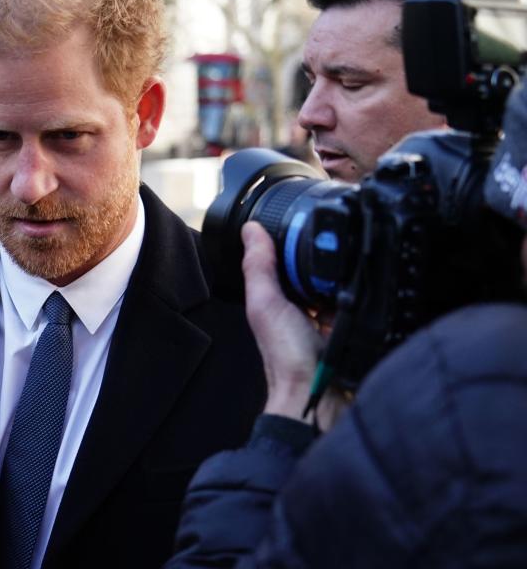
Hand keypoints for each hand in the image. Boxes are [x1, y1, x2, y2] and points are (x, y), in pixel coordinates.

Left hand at [242, 222, 348, 428]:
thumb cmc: (288, 358)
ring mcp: (329, 321)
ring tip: (353, 263)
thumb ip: (259, 268)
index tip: (306, 221)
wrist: (320, 398)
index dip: (295, 243)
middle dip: (326, 258)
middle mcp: (302, 310)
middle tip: (337, 241)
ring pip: (341, 285)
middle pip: (318, 272)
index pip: (288, 262)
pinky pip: (361, 303)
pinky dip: (363, 295)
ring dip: (347, 275)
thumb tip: (250, 229)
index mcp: (278, 302)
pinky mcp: (352, 329)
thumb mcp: (267, 305)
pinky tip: (369, 286)